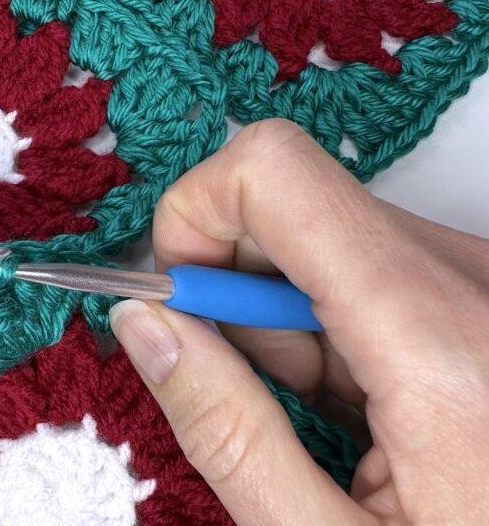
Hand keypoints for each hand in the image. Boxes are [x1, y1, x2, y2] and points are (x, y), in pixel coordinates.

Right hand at [110, 119, 488, 524]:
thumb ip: (223, 427)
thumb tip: (144, 324)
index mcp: (438, 341)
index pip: (274, 172)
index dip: (194, 216)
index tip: (176, 300)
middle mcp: (475, 280)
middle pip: (295, 202)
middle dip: (232, 282)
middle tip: (239, 381)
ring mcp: (486, 280)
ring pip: (328, 235)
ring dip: (283, 314)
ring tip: (320, 414)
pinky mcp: (483, 292)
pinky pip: (371, 266)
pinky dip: (331, 324)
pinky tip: (357, 402)